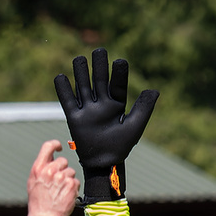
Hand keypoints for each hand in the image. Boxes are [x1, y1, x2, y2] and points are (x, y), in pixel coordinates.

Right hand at [25, 140, 78, 215]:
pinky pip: (76, 181)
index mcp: (38, 168)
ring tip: (60, 191)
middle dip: (62, 169)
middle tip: (57, 182)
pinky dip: (73, 188)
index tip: (59, 148)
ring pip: (71, 171)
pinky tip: (65, 195)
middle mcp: (50, 171)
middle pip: (63, 161)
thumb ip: (41, 168)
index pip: (48, 146)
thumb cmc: (38, 202)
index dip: (55, 145)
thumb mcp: (33, 181)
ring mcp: (62, 178)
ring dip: (68, 179)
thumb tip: (50, 157)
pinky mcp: (72, 185)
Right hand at [54, 48, 157, 202]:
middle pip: (99, 80)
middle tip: (99, 51)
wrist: (104, 164)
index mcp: (117, 104)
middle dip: (98, 66)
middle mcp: (101, 104)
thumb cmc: (121, 147)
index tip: (119, 62)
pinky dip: (63, 90)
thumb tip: (154, 90)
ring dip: (81, 73)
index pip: (117, 84)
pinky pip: (67, 101)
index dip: (118, 73)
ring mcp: (87, 110)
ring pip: (83, 86)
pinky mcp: (74, 118)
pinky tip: (60, 77)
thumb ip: (143, 109)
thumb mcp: (134, 127)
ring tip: (79, 59)